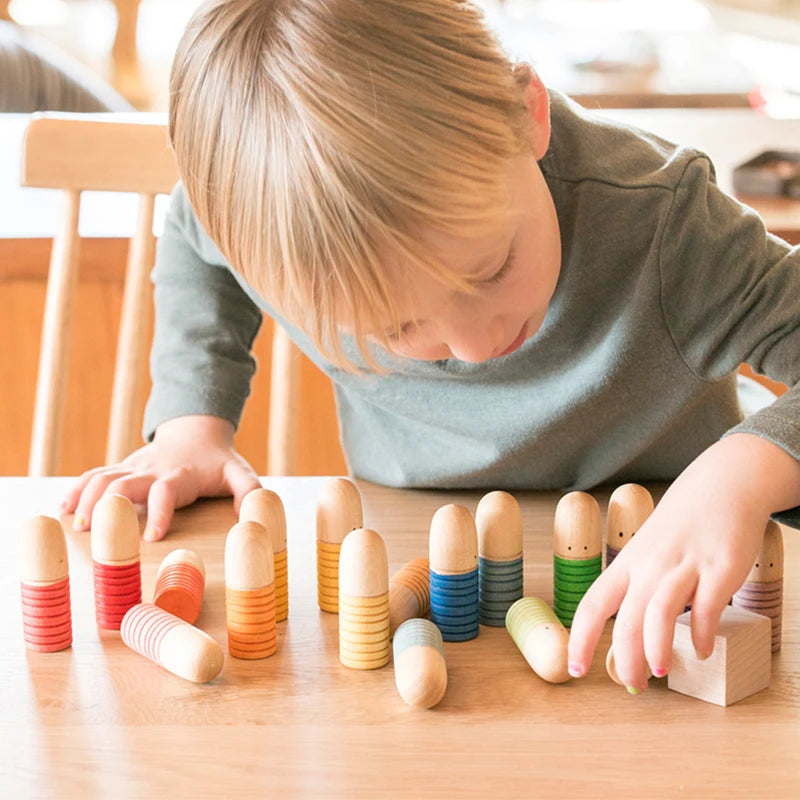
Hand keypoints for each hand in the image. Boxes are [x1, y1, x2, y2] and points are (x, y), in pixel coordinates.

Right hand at [61, 415, 260, 540]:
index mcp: (180, 476)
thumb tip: (256, 513)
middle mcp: (152, 470)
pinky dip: (78, 489)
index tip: (153, 537)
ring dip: (87, 499)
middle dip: (107, 507)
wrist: (197, 431)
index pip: (166, 492)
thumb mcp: (239, 473)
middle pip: (123, 483)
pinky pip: (94, 474)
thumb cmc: (218, 461)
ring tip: (76, 525)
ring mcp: (134, 467)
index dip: (159, 512)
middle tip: (94, 533)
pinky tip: (64, 507)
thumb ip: (249, 492)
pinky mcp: (123, 467)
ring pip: (103, 478)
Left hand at [567, 434, 799, 692]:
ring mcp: (685, 566)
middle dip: (626, 658)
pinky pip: (707, 608)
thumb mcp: (646, 551)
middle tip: (632, 685)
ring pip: (660, 613)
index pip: (593, 604)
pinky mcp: (720, 568)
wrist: (721, 485)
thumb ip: (638, 588)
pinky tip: (701, 649)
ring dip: (657, 648)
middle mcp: (651, 566)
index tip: (575, 669)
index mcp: (628, 564)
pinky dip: (702, 634)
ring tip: (659, 672)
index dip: (581, 639)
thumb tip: (632, 635)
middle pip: (628, 619)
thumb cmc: (680, 525)